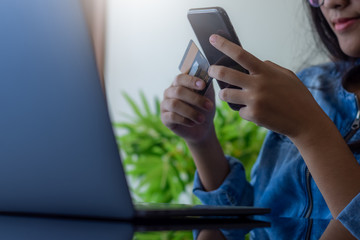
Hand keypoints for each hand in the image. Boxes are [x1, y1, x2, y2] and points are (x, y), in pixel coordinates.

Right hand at [161, 74, 215, 143]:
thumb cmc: (204, 108)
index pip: (180, 78)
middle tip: (209, 106)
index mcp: (178, 84)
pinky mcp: (164, 118)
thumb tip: (208, 74)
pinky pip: (172, 117)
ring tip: (202, 119)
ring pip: (174, 105)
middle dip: (195, 99)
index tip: (203, 85)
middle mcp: (169, 93)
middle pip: (178, 91)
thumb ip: (206, 85)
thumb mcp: (208, 95)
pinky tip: (193, 123)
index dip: (190, 80)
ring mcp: (165, 105)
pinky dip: (184, 120)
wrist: (202, 127)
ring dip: (191, 112)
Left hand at [208, 34, 326, 138]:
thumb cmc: (297, 97)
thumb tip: (256, 62)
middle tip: (211, 70)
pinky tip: (255, 111)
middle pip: (226, 74)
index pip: (241, 55)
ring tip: (229, 94)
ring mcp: (254, 100)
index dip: (225, 46)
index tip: (212, 39)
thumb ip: (269, 67)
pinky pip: (239, 110)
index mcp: (265, 72)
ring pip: (226, 95)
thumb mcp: (287, 75)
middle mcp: (257, 84)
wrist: (305, 122)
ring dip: (224, 94)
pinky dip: (244, 110)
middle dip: (214, 71)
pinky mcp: (253, 115)